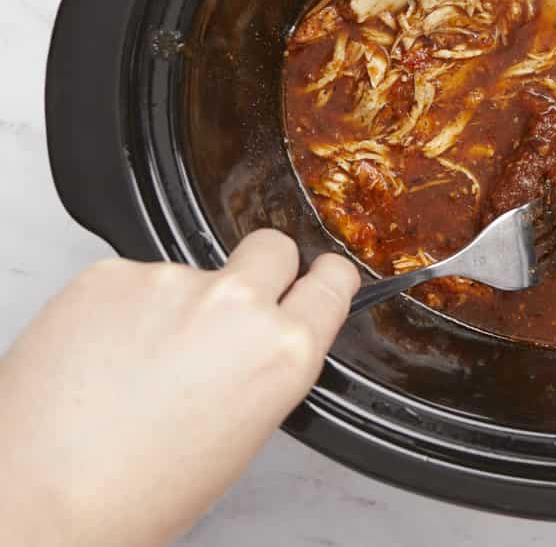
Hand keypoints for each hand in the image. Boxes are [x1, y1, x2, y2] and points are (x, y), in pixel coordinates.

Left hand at [0, 231, 358, 546]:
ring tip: (135, 365)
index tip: (317, 277)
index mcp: (282, 353)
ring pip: (190, 273)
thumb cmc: (133, 494)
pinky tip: (101, 356)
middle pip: (272, 247)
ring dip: (174, 305)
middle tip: (228, 311)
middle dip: (260, 271)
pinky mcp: (110, 274)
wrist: (35, 496)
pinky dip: (120, 310)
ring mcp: (171, 282)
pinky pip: (130, 280)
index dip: (325, 279)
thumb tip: (252, 346)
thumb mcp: (239, 439)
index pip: (332, 281)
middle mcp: (236, 305)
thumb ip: (261, 372)